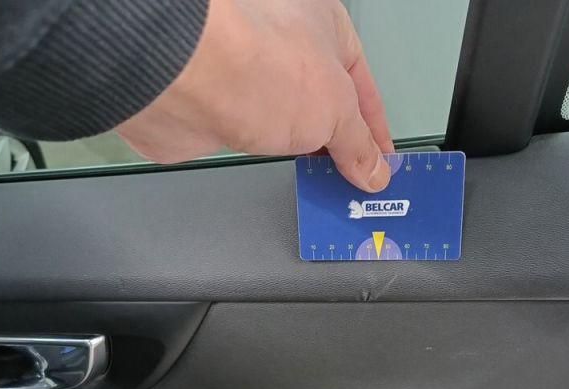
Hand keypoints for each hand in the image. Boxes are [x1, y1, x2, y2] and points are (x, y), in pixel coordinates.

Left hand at [116, 0, 394, 192]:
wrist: (187, 80)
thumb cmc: (260, 65)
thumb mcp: (337, 112)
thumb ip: (358, 145)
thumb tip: (372, 168)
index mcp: (323, 23)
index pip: (362, 83)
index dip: (374, 128)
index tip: (380, 162)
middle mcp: (285, 41)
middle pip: (325, 101)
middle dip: (341, 144)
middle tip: (356, 180)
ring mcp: (250, 73)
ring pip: (290, 120)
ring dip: (308, 152)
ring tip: (326, 185)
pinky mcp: (221, 104)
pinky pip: (259, 137)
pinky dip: (276, 157)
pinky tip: (291, 175)